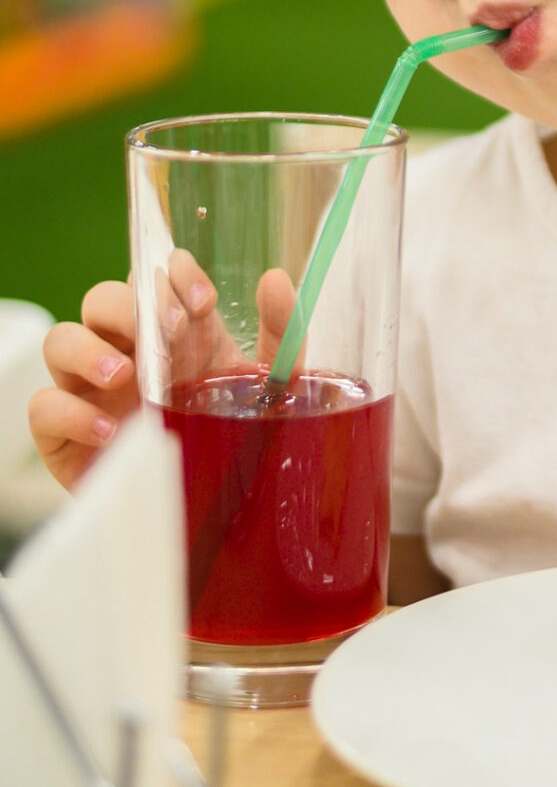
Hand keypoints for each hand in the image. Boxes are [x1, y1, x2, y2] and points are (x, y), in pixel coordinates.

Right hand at [29, 253, 297, 491]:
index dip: (172, 275)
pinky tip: (109, 430)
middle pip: (103, 300)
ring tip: (126, 376)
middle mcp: (125, 352)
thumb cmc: (231, 439)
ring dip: (89, 349)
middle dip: (132, 307)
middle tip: (169, 333)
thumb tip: (275, 278)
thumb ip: (281, 334)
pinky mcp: (64, 434)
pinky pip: (44, 406)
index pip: (155, 279)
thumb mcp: (269, 386)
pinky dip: (71, 412)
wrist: (205, 510)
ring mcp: (90, 390)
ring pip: (61, 340)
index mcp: (172, 334)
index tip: (202, 299)